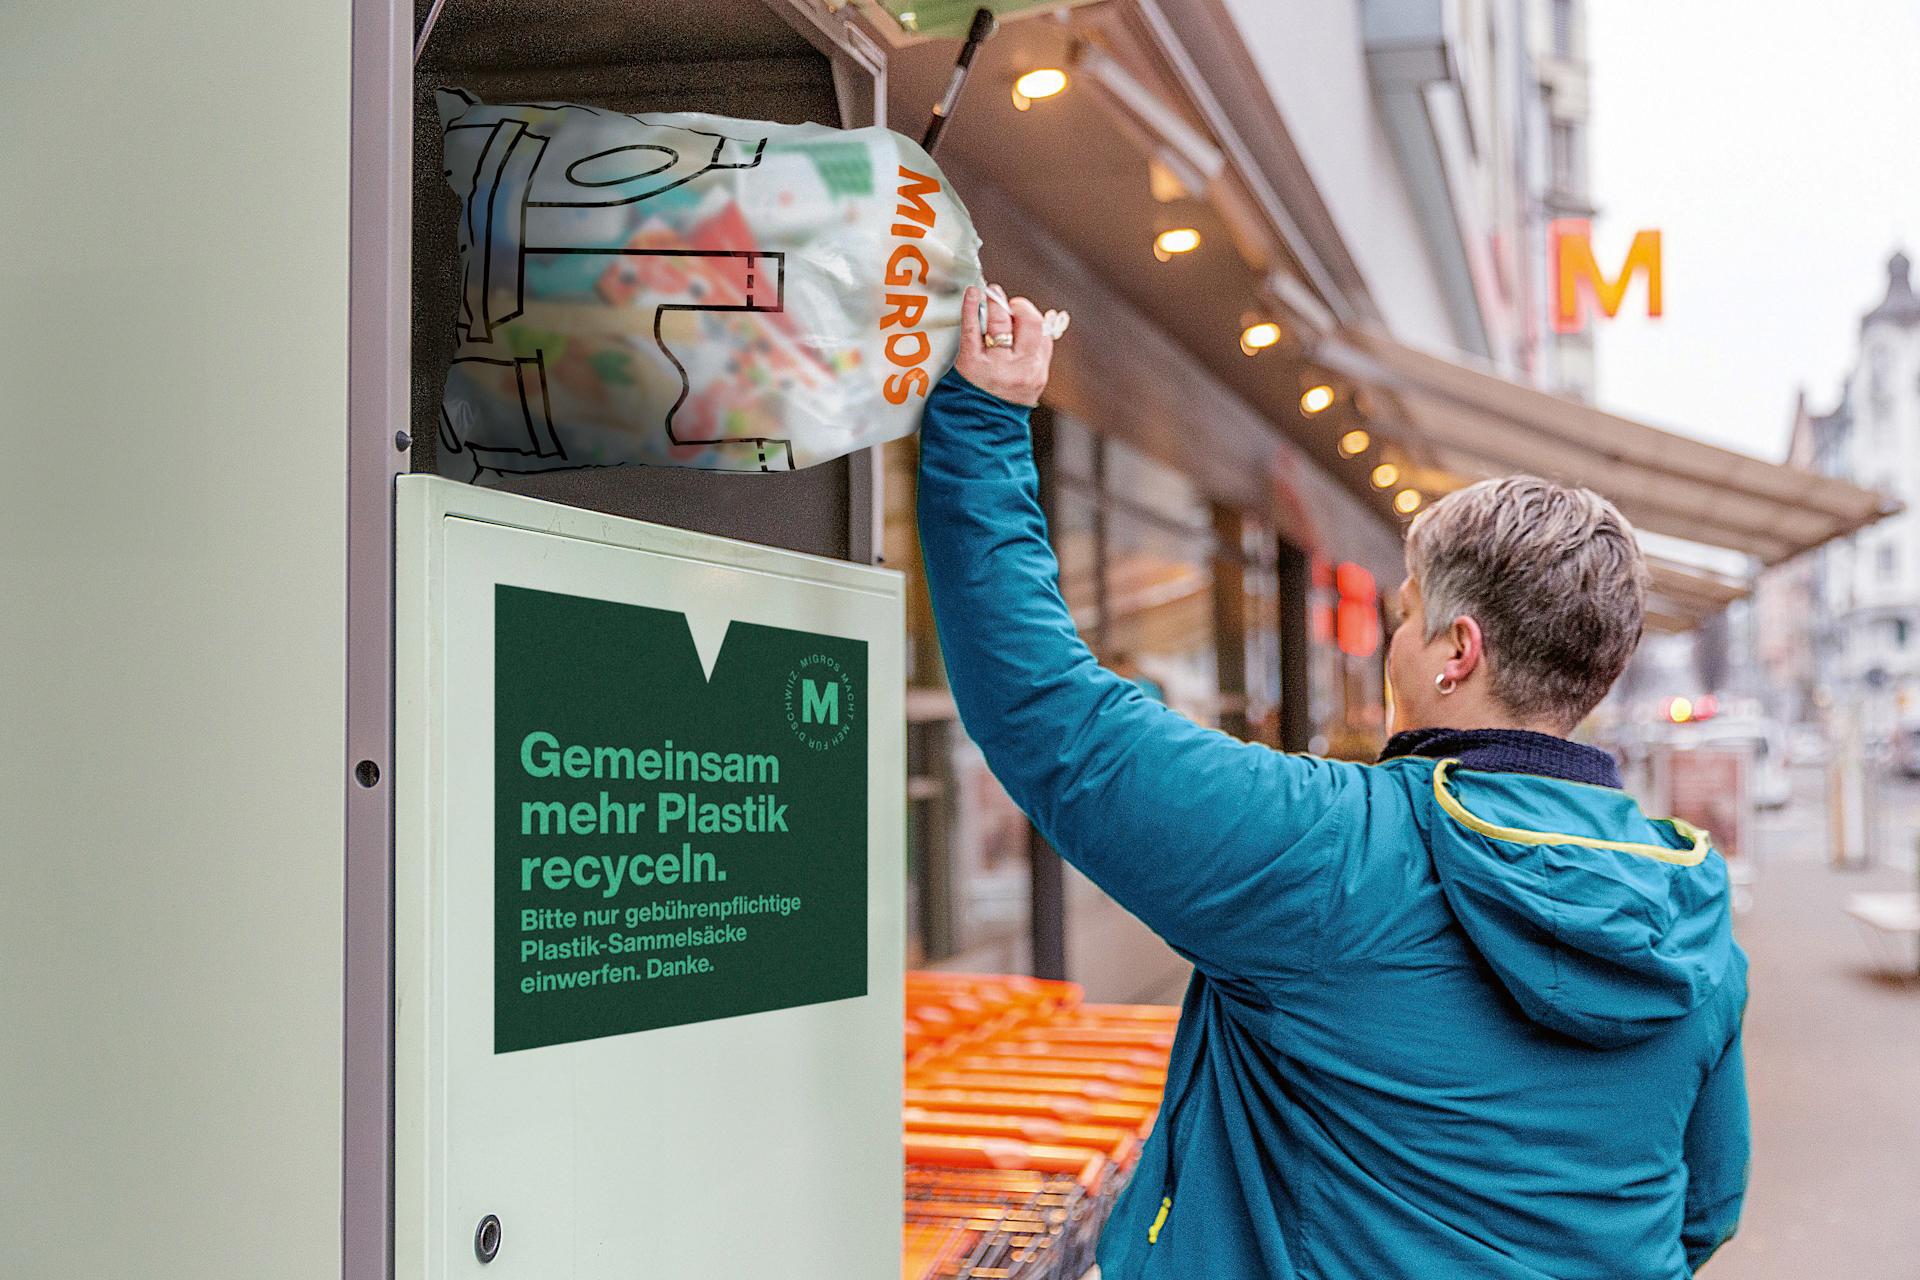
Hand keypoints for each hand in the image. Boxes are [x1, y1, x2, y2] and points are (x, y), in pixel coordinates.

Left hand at [954, 283, 1064, 407]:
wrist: (979, 431)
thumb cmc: (1001, 402)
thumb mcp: (1028, 384)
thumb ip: (1033, 356)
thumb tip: (1036, 321)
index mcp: (1037, 371)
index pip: (1042, 333)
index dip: (1030, 317)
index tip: (1019, 312)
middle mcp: (1021, 368)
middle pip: (1028, 323)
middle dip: (1018, 307)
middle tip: (1007, 301)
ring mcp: (996, 366)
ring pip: (1001, 323)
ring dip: (995, 303)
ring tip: (990, 294)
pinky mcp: (971, 364)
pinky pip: (972, 330)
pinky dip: (971, 307)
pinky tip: (972, 294)